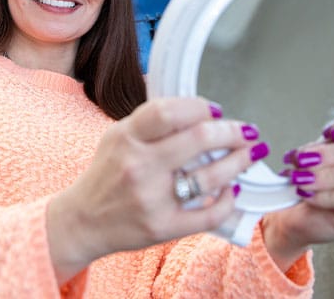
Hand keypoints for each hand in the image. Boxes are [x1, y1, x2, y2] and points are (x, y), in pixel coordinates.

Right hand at [47, 97, 266, 282]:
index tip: (217, 110)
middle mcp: (139, 166)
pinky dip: (228, 201)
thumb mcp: (118, 136)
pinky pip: (208, 214)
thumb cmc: (107, 174)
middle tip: (247, 131)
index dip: (201, 107)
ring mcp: (152, 199)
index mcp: (127, 138)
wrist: (83, 221)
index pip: (170, 112)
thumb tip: (197, 108)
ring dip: (239, 162)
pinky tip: (232, 189)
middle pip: (199, 139)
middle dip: (233, 132)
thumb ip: (152, 120)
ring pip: (211, 176)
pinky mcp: (163, 227)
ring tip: (250, 155)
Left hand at [261, 108, 333, 269]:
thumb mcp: (315, 150)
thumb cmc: (307, 182)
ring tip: (303, 178)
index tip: (333, 131)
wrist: (292, 215)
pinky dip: (325, 194)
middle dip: (331, 151)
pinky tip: (310, 195)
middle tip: (304, 158)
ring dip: (327, 173)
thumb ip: (330, 135)